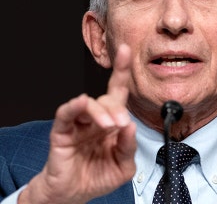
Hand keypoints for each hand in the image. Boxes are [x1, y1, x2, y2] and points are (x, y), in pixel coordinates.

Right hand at [20, 44, 136, 203]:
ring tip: (109, 126)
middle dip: (117, 108)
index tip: (127, 51)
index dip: (122, 71)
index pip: (119, 93)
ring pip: (89, 104)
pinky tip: (81, 104)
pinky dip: (74, 106)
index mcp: (112, 123)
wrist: (74, 195)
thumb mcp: (124, 166)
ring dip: (101, 112)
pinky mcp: (62, 133)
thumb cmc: (98, 177)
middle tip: (120, 124)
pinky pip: (66, 114)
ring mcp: (79, 125)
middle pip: (108, 99)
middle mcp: (96, 120)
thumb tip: (130, 126)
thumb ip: (129, 147)